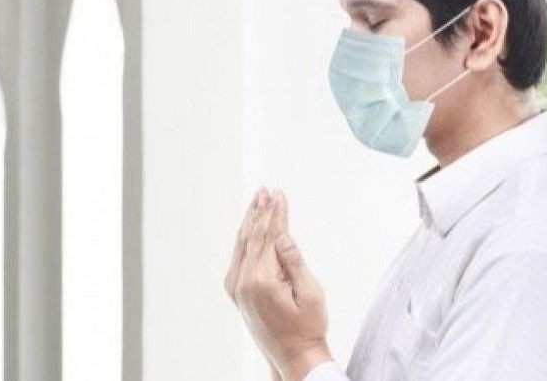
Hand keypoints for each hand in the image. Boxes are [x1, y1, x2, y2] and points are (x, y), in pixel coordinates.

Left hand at [224, 187, 332, 380]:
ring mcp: (236, 287)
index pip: (269, 236)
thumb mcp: (310, 293)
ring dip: (251, 220)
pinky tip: (250, 225)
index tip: (279, 194)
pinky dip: (245, 237)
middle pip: (253, 236)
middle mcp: (243, 282)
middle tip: (267, 189)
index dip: (276, 213)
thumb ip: (294, 262)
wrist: (293, 356)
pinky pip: (239, 255)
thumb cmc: (307, 327)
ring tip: (258, 199)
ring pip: (242, 243)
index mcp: (261, 281)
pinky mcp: (236, 291)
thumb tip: (282, 236)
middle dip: (261, 211)